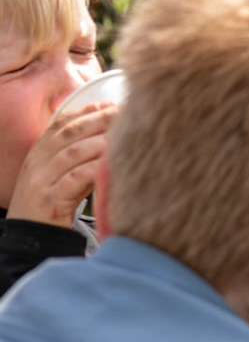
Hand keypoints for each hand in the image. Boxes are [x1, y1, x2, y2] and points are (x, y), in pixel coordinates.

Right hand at [9, 102, 114, 225]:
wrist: (29, 237)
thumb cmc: (52, 205)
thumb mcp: (61, 175)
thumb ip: (79, 157)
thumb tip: (111, 136)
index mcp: (39, 152)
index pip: (62, 123)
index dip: (88, 111)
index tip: (112, 104)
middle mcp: (38, 162)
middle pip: (69, 132)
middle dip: (99, 120)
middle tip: (125, 114)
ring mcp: (41, 180)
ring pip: (72, 152)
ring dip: (100, 142)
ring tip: (124, 137)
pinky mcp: (50, 200)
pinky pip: (75, 178)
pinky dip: (95, 168)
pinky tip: (112, 164)